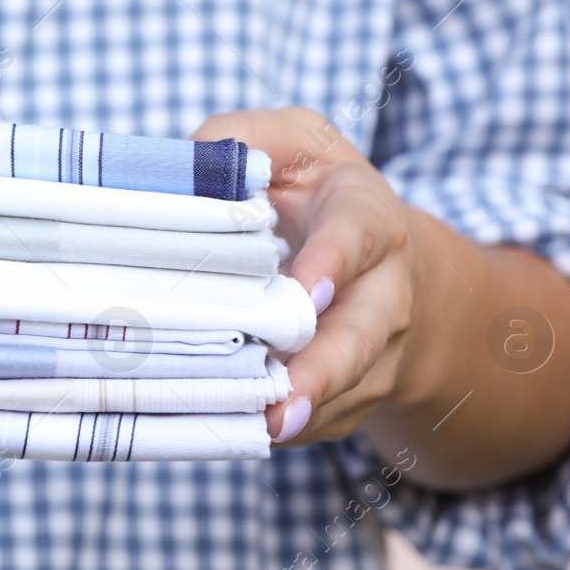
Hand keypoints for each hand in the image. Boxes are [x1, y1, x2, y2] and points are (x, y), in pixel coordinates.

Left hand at [193, 107, 425, 445]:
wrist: (381, 261)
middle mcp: (383, 290)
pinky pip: (326, 420)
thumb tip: (185, 167)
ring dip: (304, 411)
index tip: (307, 293)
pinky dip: (290, 427)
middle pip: (361, 335)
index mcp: (367, 218)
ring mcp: (374, 351)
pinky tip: (249, 428)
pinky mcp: (353, 394)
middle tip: (284, 399)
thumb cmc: (316, 191)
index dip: (333, 264)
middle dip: (325, 370)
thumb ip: (242, 141)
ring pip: (346, 390)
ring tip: (266, 426)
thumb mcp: (290, 143)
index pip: (357, 237)